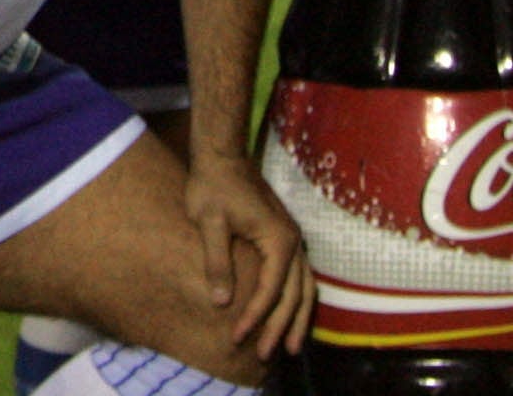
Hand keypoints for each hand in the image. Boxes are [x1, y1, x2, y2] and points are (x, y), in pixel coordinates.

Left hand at [183, 151, 314, 360]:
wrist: (223, 157)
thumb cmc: (212, 186)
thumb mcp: (209, 222)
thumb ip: (217, 262)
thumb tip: (221, 302)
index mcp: (278, 240)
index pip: (270, 289)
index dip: (254, 316)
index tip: (237, 337)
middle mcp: (293, 243)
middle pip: (293, 295)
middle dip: (280, 327)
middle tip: (265, 355)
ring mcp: (292, 240)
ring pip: (303, 289)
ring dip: (296, 319)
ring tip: (287, 347)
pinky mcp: (285, 239)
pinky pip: (299, 278)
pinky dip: (296, 301)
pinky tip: (288, 316)